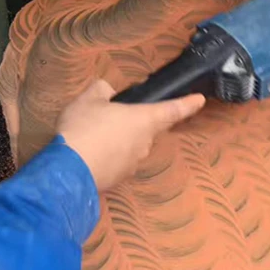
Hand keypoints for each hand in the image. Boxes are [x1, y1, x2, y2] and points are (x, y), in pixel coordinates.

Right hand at [56, 80, 204, 192]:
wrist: (69, 171)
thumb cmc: (84, 128)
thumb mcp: (88, 100)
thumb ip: (101, 90)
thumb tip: (107, 91)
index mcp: (144, 119)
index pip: (172, 110)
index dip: (187, 104)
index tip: (199, 100)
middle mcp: (146, 142)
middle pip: (149, 128)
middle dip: (136, 121)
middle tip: (115, 116)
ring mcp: (134, 163)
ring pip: (132, 145)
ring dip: (119, 139)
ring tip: (93, 134)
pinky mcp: (120, 178)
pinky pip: (119, 161)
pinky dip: (109, 156)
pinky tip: (90, 152)